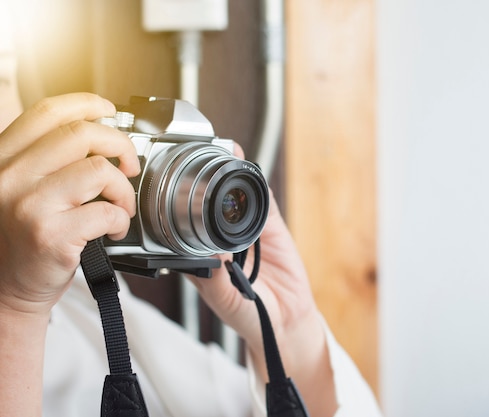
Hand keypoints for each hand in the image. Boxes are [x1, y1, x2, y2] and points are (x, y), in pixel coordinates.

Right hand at [0, 93, 139, 316]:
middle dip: (119, 145)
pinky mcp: (50, 235)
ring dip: (123, 190)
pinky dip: (121, 220)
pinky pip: (106, 212)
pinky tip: (113, 230)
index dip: (86, 104)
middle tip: (128, 166)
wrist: (6, 291)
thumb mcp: (20, 188)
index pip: (47, 113)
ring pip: (99, 170)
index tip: (110, 111)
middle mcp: (9, 177)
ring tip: (120, 206)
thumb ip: (46, 160)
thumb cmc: (20, 240)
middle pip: (81, 134)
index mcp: (3, 159)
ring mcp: (28, 206)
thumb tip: (100, 133)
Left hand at [188, 148, 337, 415]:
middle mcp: (221, 239)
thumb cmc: (248, 315)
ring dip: (230, 173)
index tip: (169, 185)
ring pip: (236, 196)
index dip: (178, 203)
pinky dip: (257, 184)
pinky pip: (263, 203)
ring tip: (223, 151)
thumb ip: (216, 279)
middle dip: (204, 178)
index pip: (186, 223)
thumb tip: (213, 254)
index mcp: (202, 256)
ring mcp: (246, 231)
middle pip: (210, 202)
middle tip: (196, 154)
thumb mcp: (225, 300)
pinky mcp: (271, 229)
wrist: (286, 321)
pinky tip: (249, 168)